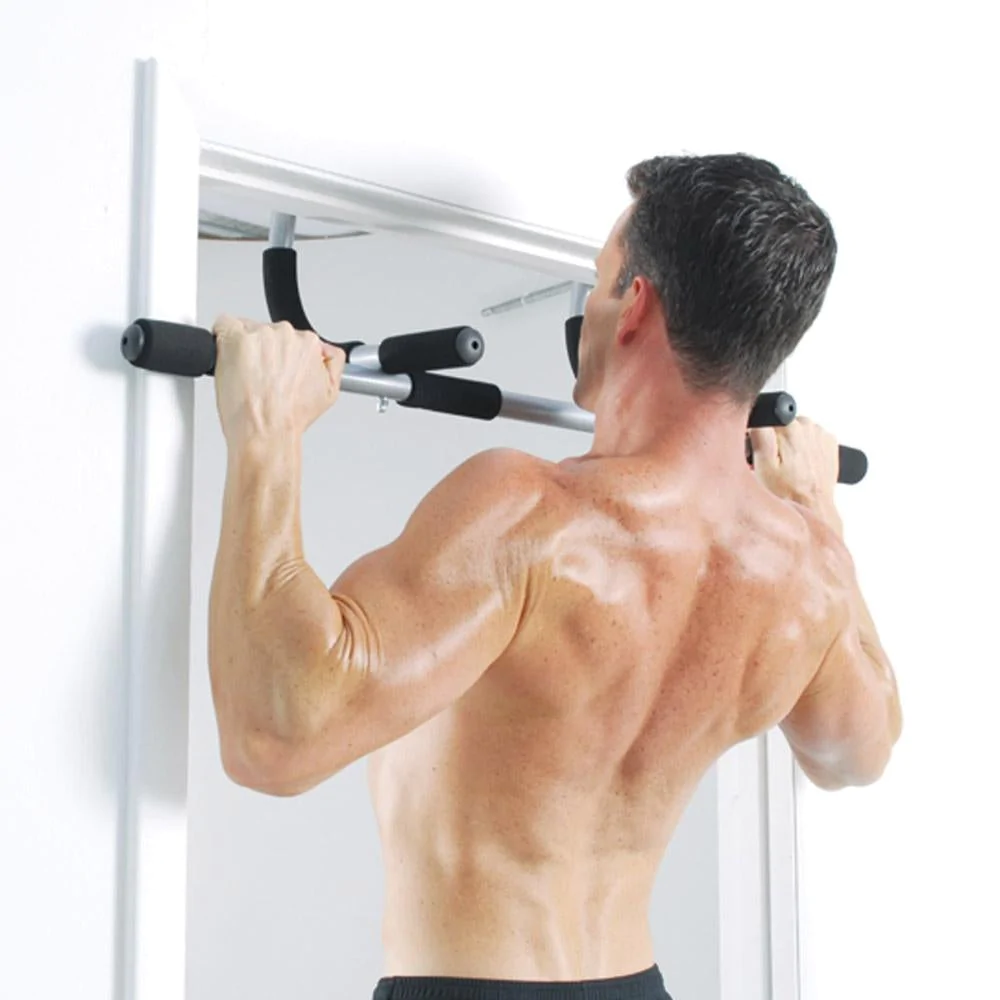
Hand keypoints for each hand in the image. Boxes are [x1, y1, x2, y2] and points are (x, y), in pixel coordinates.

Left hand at [212, 315, 345, 446]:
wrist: (267, 430)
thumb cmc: (290, 416)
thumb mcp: (329, 392)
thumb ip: (333, 364)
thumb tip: (327, 353)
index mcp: (309, 343)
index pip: (292, 336)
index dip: (282, 354)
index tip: (275, 369)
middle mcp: (286, 334)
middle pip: (269, 332)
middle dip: (263, 350)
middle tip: (259, 375)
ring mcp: (259, 335)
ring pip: (247, 330)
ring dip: (243, 348)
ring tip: (244, 375)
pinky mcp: (234, 338)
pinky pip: (224, 324)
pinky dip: (222, 337)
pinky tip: (227, 358)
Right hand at [748, 416, 839, 507]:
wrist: (813, 507)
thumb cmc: (789, 493)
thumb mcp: (761, 465)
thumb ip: (758, 434)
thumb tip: (756, 417)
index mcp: (790, 427)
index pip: (766, 416)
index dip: (759, 434)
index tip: (762, 449)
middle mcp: (809, 427)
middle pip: (781, 423)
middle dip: (776, 439)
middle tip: (774, 462)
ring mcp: (822, 435)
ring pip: (796, 431)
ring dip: (790, 444)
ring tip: (789, 466)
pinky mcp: (830, 444)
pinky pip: (811, 439)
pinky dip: (805, 449)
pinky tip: (801, 465)